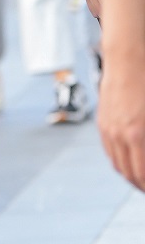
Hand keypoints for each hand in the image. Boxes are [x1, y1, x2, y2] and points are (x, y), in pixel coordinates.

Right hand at [99, 51, 144, 188]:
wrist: (128, 58)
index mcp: (137, 134)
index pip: (143, 174)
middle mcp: (120, 135)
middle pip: (129, 174)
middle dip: (140, 185)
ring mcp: (109, 129)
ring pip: (118, 164)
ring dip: (130, 176)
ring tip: (141, 180)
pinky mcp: (103, 122)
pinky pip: (110, 151)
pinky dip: (120, 162)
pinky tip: (130, 162)